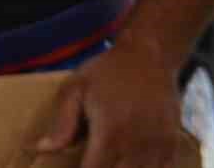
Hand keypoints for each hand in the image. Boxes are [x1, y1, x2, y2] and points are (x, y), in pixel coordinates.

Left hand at [32, 39, 184, 167]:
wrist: (149, 56)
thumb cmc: (107, 72)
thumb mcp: (76, 89)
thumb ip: (61, 123)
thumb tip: (41, 149)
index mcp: (111, 134)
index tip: (75, 165)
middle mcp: (137, 146)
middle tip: (92, 157)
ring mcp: (158, 147)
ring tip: (109, 159)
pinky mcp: (172, 146)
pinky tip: (130, 161)